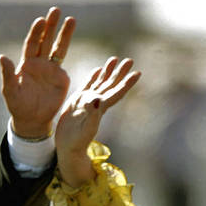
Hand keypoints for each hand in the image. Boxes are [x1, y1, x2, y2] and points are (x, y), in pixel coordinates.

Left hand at [0, 7, 75, 138]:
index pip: (32, 43)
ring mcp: (52, 70)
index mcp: (26, 63)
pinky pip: (65, 65)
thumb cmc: (18, 105)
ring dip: (65, 34)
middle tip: (56, 10)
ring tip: (71, 19)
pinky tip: (72, 41)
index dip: (36, 32)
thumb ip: (7, 74)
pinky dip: (69, 54)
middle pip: (46, 40)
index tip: (40, 20)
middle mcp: (40, 63)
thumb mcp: (10, 91)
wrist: (33, 120)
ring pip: (59, 48)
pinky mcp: (62, 79)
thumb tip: (1, 57)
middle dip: (51, 25)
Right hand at [55, 56, 140, 186]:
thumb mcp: (84, 129)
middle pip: (111, 85)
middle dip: (120, 73)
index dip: (127, 83)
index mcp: (100, 108)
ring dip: (108, 72)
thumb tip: (96, 99)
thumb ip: (91, 114)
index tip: (138, 73)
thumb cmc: (77, 142)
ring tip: (115, 59)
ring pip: (101, 83)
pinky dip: (94, 76)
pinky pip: (88, 85)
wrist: (67, 146)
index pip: (116, 93)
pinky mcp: (78, 101)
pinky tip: (98, 70)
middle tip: (130, 60)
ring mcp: (87, 101)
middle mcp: (96, 103)